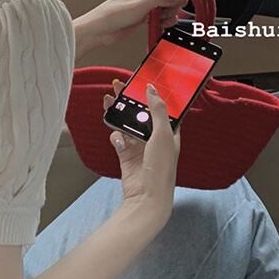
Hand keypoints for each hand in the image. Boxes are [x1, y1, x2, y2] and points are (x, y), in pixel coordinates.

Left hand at [73, 0, 188, 60]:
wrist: (99, 31)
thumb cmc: (112, 15)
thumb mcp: (140, 5)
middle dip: (177, 2)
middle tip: (169, 10)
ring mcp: (148, 3)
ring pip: (171, 5)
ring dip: (171, 14)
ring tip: (161, 19)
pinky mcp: (147, 15)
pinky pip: (164, 16)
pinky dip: (165, 21)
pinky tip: (159, 25)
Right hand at [103, 80, 179, 226]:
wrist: (146, 198)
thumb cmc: (161, 169)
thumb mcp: (163, 135)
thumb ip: (157, 110)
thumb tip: (152, 89)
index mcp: (169, 132)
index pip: (161, 107)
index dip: (151, 94)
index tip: (142, 80)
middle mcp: (154, 138)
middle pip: (140, 113)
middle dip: (130, 99)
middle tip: (119, 85)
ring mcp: (139, 146)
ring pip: (126, 123)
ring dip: (118, 112)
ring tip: (109, 100)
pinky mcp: (126, 155)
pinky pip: (118, 138)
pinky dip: (116, 136)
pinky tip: (117, 138)